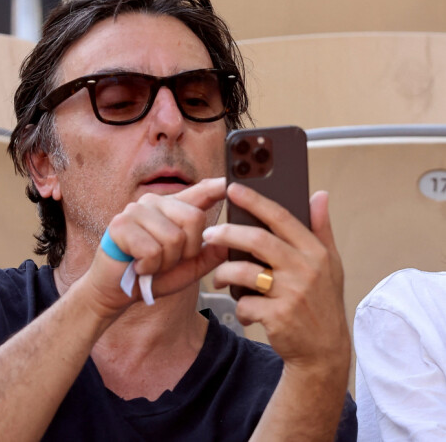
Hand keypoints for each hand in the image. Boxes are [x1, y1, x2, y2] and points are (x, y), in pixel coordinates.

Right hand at [83, 177, 228, 315]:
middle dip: (187, 251)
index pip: (201, 191)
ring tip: (151, 264)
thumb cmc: (153, 275)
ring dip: (166, 262)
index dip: (219, 186)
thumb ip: (211, 253)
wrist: (116, 291)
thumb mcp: (189, 266)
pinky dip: (149, 267)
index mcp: (173, 208)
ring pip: (174, 238)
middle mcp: (155, 202)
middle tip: (167, 260)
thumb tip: (233, 241)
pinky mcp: (120, 224)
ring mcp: (136, 210)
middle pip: (194, 219)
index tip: (234, 181)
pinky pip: (152, 250)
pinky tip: (138, 266)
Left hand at [207, 183, 349, 372]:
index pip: (281, 217)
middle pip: (257, 240)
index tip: (233, 188)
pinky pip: (244, 304)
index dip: (255, 200)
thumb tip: (320, 194)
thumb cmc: (322, 301)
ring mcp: (292, 294)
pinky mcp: (278, 317)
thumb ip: (322, 227)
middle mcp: (305, 269)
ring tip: (219, 279)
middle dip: (227, 234)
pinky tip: (244, 309)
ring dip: (224, 274)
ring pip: (244, 272)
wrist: (324, 352)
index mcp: (314, 251)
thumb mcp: (330, 263)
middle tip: (209, 234)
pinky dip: (238, 306)